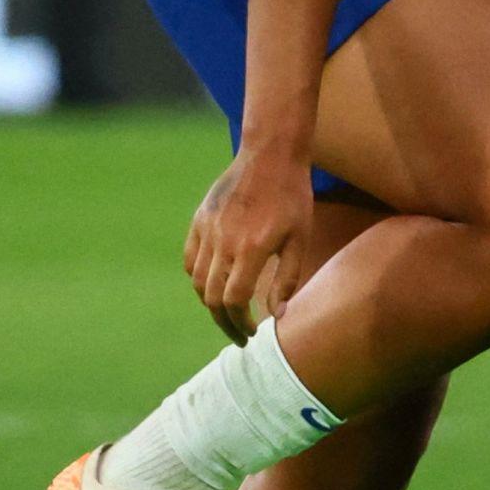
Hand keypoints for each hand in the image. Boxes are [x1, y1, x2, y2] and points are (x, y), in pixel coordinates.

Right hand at [185, 146, 314, 326]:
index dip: (241, 323)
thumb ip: (287, 279)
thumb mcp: (299, 239)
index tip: (251, 333)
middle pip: (213, 298)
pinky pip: (190, 259)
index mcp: (251, 249)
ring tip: (227, 313)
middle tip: (239, 334)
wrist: (270, 155)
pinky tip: (214, 284)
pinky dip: (198, 278)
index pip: (234, 301)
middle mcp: (224, 242)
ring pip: (198, 281)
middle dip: (224, 322)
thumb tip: (278, 316)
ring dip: (210, 303)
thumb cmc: (293, 197)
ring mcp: (207, 230)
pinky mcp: (199, 220)